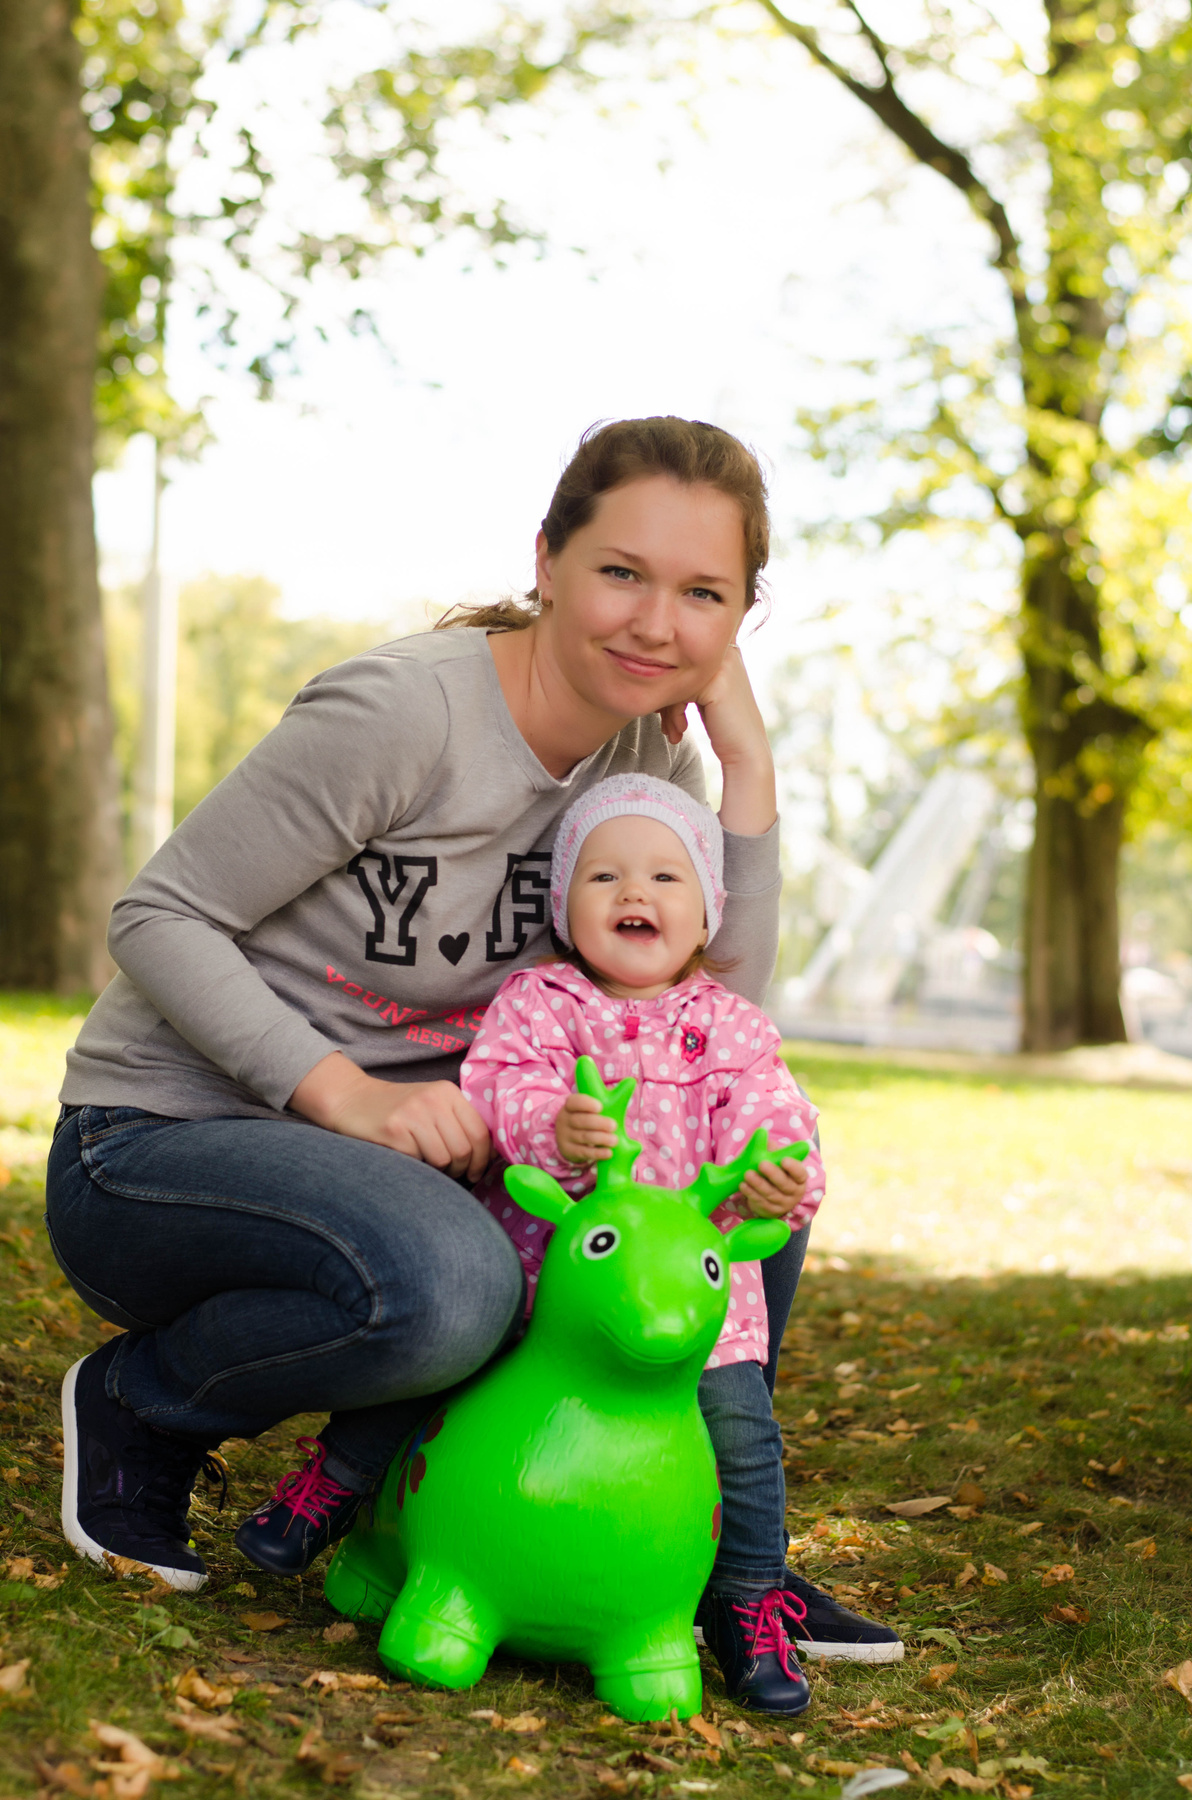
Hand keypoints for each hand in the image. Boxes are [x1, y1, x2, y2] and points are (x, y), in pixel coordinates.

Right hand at [290, 1052, 490, 1181]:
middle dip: (460, 1169)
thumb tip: (487, 1156)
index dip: (482, 1159)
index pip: (479, 1132)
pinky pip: (418, 1162)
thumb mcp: (431, 1104)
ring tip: (427, 1164)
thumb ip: (458, 1123)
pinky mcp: (393, 1130)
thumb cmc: (397, 1109)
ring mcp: (413, 1114)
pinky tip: (406, 1157)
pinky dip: (416, 1167)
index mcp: (447, 1092)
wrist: (351, 1099)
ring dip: (438, 1171)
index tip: (475, 1172)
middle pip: (463, 1149)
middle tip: (449, 1173)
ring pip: (444, 1159)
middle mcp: (433, 1099)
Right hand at [555, 1092, 617, 1164]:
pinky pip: (583, 1152)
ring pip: (583, 1137)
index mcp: (571, 1106)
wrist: (568, 1137)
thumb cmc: (588, 1116)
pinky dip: (597, 1153)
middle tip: (614, 1125)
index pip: (575, 1102)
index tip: (600, 1106)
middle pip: (580, 1121)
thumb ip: (611, 1095)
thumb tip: (631, 1082)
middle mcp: (565, 1120)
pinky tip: (608, 1153)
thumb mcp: (594, 1105)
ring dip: (600, 1138)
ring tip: (614, 1140)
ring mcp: (566, 1136)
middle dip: (598, 1123)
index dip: (586, 1103)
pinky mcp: (569, 1151)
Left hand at [658, 647, 775, 835]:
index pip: (682, 661)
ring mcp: (723, 664)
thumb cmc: (723, 727)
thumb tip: (649, 671)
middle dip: (667, 699)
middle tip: (667, 726)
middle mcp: (726, 651)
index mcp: (725, 649)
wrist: (745, 752)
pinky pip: (680, 691)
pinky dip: (674, 712)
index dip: (669, 687)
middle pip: (678, 669)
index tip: (663, 714)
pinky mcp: (717, 681)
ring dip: (669, 709)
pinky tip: (680, 731)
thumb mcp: (704, 697)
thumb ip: (688, 680)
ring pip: (677, 680)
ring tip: (671, 731)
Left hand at [733, 1154, 814, 1222]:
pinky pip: (761, 1203)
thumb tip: (762, 1135)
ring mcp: (783, 1204)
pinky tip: (743, 1185)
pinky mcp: (770, 1211)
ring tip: (747, 1174)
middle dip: (773, 1174)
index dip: (793, 1167)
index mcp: (799, 1178)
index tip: (784, 1160)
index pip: (800, 1173)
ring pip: (771, 1194)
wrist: (773, 1195)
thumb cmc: (776, 1172)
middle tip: (761, 1164)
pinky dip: (751, 1194)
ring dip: (758, 1184)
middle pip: (785, 1185)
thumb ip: (772, 1149)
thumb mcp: (777, 1160)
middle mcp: (794, 1192)